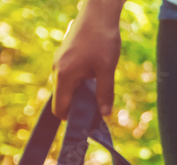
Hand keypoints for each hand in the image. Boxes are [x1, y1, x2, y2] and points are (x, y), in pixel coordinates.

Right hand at [51, 0, 125, 118]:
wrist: (98, 14)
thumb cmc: (102, 40)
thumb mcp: (107, 69)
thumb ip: (105, 93)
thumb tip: (105, 114)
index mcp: (64, 76)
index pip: (59, 107)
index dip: (72, 119)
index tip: (89, 125)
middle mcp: (57, 70)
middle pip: (64, 98)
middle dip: (80, 108)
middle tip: (100, 112)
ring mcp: (60, 62)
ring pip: (69, 87)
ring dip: (82, 94)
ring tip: (101, 95)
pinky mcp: (66, 56)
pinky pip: (71, 76)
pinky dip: (82, 83)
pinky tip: (97, 80)